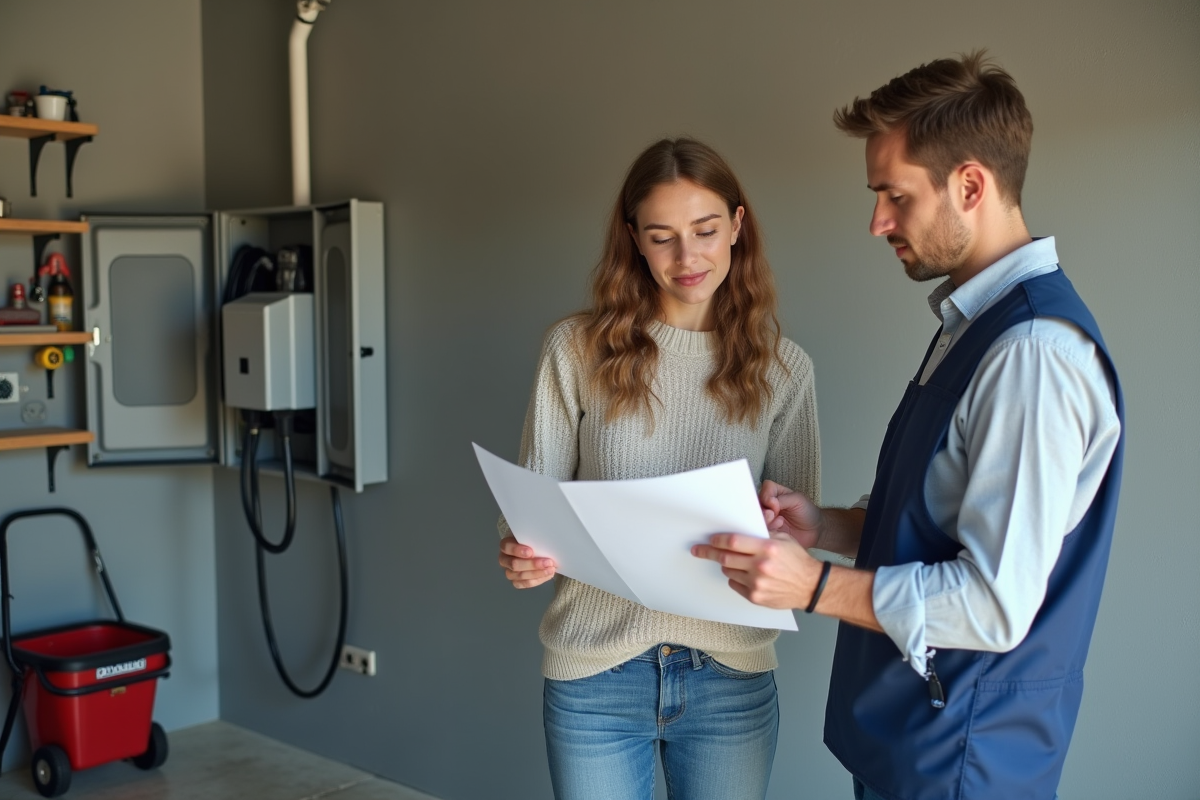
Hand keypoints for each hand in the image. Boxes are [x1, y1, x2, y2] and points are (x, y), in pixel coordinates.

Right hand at [498, 536, 556, 588]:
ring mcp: (509, 572)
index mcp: (506, 546)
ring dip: (537, 573)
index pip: (507, 547)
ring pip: (520, 576)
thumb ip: (534, 539)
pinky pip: (525, 583)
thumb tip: (545, 541)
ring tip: (551, 569)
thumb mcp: (532, 537)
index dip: (517, 550)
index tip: (531, 552)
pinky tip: (547, 575)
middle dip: (532, 564)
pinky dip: (538, 580)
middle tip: (547, 562)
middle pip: (514, 564)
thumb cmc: (533, 542)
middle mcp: (504, 560)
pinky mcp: (516, 582)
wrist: (538, 552)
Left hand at [691, 532, 820, 609]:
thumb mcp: (783, 539)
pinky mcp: (756, 597)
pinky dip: (735, 578)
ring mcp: (757, 583)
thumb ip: (762, 534)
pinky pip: (735, 584)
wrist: (811, 586)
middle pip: (725, 558)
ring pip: (729, 571)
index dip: (718, 540)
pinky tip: (743, 574)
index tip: (710, 539)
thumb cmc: (798, 561)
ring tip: (732, 561)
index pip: (733, 542)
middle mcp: (760, 566)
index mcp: (767, 548)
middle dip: (708, 552)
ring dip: (727, 565)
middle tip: (698, 550)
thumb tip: (740, 530)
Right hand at [760, 481, 821, 549]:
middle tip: (773, 515)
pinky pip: (761, 532)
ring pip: (756, 520)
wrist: (815, 531)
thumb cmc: (808, 512)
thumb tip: (768, 502)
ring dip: (766, 522)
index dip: (766, 498)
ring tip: (780, 523)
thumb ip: (782, 499)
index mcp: (774, 493)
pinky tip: (779, 530)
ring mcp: (767, 519)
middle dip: (763, 512)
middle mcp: (767, 505)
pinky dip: (768, 531)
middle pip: (756, 506)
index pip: (763, 490)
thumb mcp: (798, 500)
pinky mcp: (768, 532)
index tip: (775, 505)